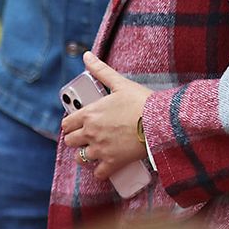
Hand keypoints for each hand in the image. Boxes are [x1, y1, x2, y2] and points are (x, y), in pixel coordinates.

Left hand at [60, 51, 151, 180]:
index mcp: (89, 114)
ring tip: (95, 152)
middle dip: (77, 140)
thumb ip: (101, 71)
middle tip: (87, 138)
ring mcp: (100, 149)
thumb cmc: (142, 101)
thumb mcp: (119, 83)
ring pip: (81, 158)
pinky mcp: (113, 162)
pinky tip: (106, 167)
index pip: (66, 124)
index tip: (78, 125)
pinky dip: (101, 171)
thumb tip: (86, 55)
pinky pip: (98, 173)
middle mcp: (90, 133)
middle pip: (70, 141)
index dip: (71, 125)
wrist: (161, 121)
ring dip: (86, 155)